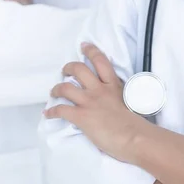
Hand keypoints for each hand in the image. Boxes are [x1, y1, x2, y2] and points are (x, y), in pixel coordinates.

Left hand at [44, 42, 147, 163]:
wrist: (134, 137)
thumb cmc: (135, 124)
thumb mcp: (127, 101)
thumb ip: (115, 96)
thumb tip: (111, 100)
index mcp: (113, 84)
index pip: (100, 61)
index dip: (90, 51)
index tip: (84, 46)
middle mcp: (99, 89)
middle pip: (79, 69)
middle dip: (69, 67)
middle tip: (65, 70)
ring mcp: (89, 102)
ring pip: (66, 87)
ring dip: (56, 88)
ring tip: (53, 91)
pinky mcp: (81, 116)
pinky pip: (61, 110)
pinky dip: (52, 111)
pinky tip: (48, 114)